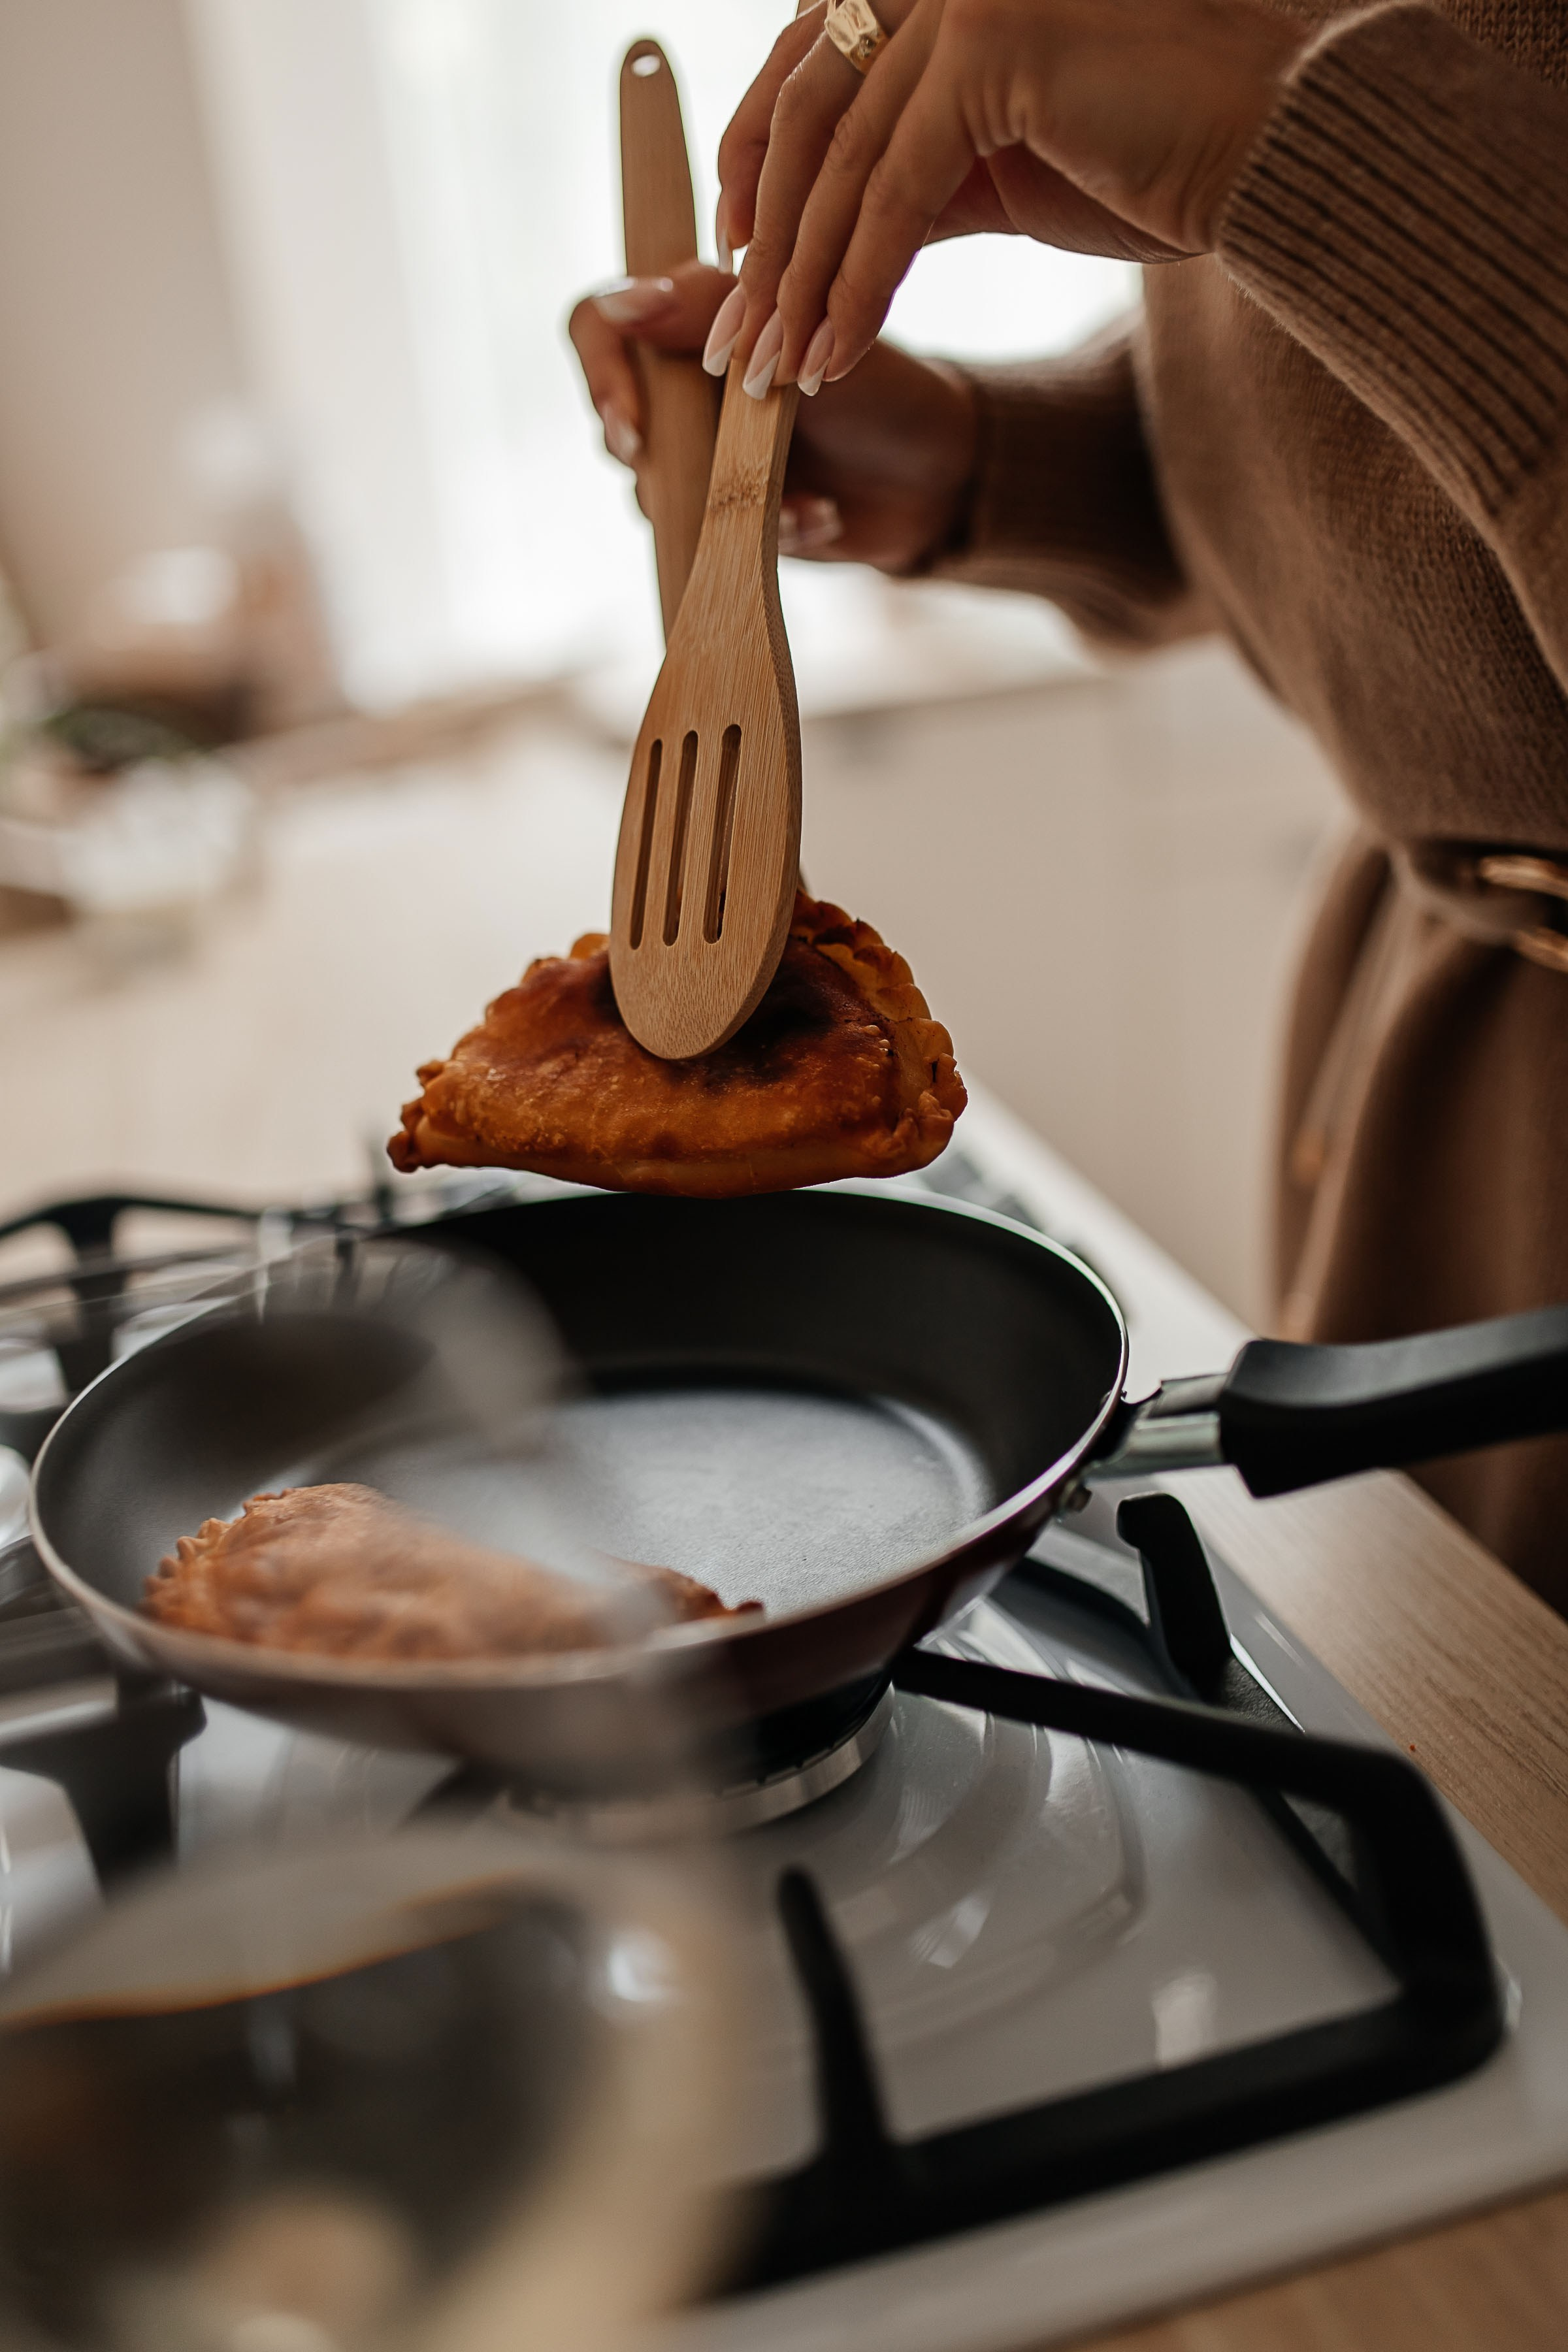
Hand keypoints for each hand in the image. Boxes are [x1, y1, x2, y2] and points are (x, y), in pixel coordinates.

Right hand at [568, 259, 976, 573]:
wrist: (943, 476)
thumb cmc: (883, 386)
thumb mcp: (799, 331)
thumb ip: (704, 308)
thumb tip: (618, 303)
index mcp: (691, 325)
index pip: (598, 328)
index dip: (602, 376)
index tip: (637, 427)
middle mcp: (684, 389)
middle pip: (617, 422)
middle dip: (670, 461)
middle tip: (727, 477)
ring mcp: (701, 457)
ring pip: (657, 493)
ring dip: (730, 503)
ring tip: (807, 502)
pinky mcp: (725, 519)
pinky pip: (709, 540)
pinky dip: (769, 534)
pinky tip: (824, 519)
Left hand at [711, 0, 1309, 393]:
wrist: (1271, 160)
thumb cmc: (1156, 162)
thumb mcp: (999, 167)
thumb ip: (914, 173)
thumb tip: (826, 228)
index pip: (807, 67)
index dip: (755, 171)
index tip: (737, 267)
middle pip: (807, 112)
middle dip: (766, 243)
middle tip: (738, 343)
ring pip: (842, 160)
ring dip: (802, 280)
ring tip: (779, 371)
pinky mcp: (995, 46)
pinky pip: (895, 192)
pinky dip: (856, 283)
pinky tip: (834, 355)